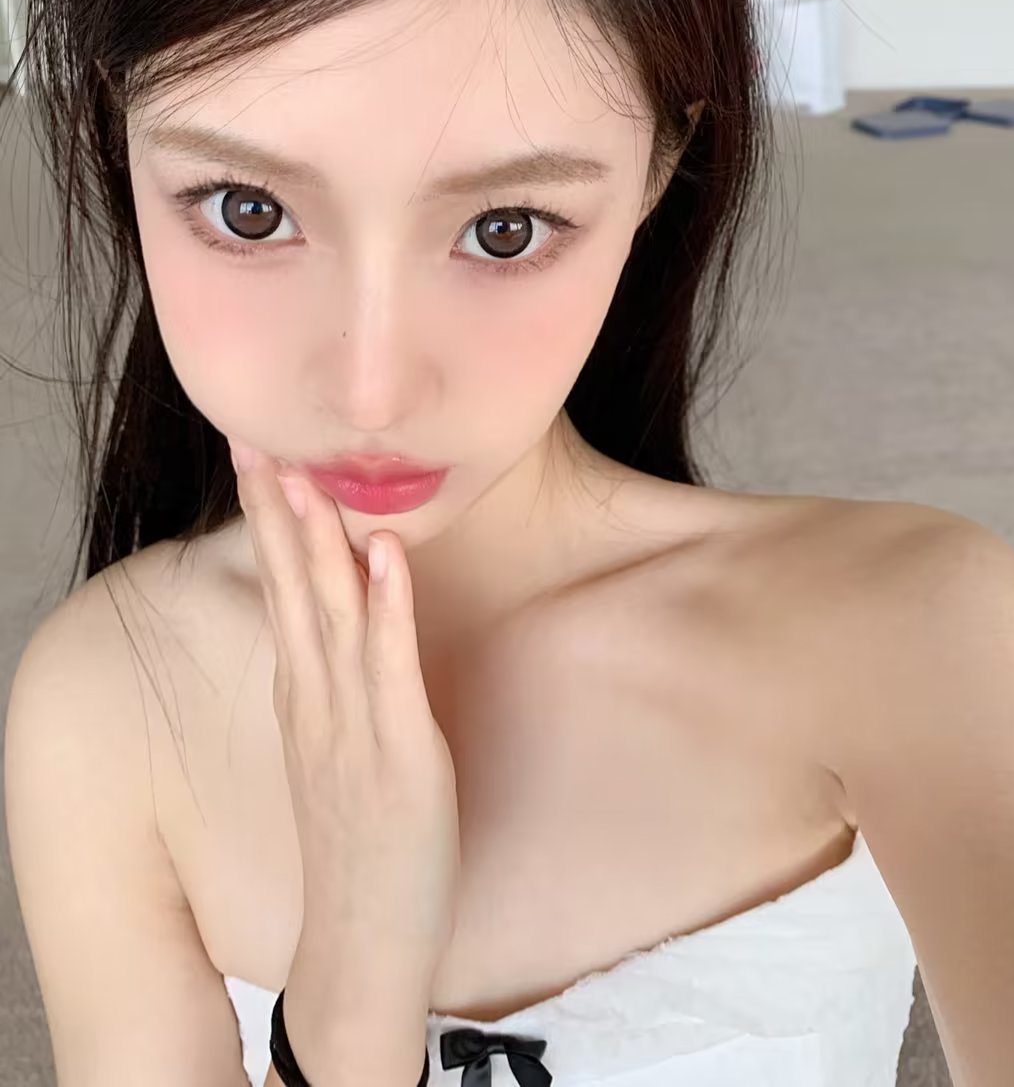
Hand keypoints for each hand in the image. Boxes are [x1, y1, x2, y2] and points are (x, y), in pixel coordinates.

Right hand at [228, 439, 460, 1018]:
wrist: (363, 934)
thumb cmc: (361, 833)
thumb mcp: (336, 742)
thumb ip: (336, 679)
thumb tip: (347, 617)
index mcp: (306, 690)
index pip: (284, 586)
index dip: (269, 520)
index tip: (256, 453)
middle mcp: (319, 696)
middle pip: (295, 587)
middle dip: (276, 511)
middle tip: (258, 438)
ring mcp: (353, 721)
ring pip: (333, 613)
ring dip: (320, 542)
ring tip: (309, 475)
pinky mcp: (397, 748)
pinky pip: (390, 665)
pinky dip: (388, 606)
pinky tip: (385, 553)